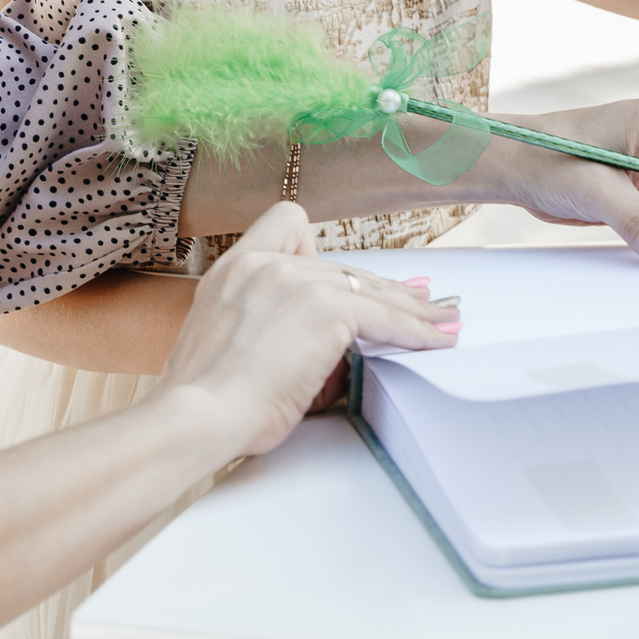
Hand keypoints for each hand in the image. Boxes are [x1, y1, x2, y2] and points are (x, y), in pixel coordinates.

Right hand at [156, 203, 454, 456]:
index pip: (287, 221)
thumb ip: (268, 327)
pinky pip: (386, 318)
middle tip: (419, 301)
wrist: (195, 417)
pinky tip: (436, 340)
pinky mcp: (327, 308)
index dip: (317, 249)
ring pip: (371, 287)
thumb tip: (326, 350)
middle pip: (343, 265)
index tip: (340, 277)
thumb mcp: (227, 345)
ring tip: (443, 320)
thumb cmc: (205, 405)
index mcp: (235, 268)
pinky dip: (416, 331)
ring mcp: (297, 281)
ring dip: (410, 308)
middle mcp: (266, 264)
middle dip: (381, 289)